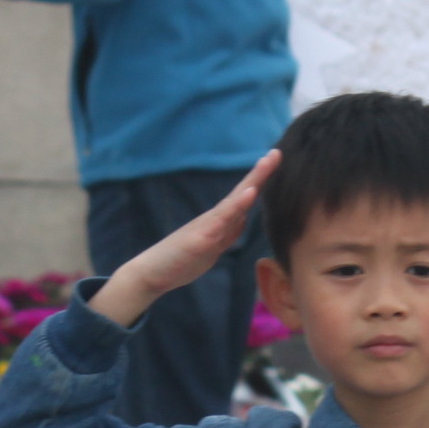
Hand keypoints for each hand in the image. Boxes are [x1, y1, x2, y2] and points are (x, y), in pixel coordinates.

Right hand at [90, 151, 277, 326]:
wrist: (151, 274)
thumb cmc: (180, 261)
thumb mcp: (212, 248)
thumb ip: (227, 234)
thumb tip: (243, 220)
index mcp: (219, 222)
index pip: (244, 198)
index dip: (260, 181)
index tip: (274, 162)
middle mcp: (214, 219)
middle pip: (242, 192)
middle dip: (260, 173)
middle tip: (277, 153)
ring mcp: (207, 226)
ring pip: (235, 201)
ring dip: (252, 181)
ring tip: (267, 163)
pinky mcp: (200, 238)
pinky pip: (222, 220)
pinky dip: (237, 205)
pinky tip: (249, 193)